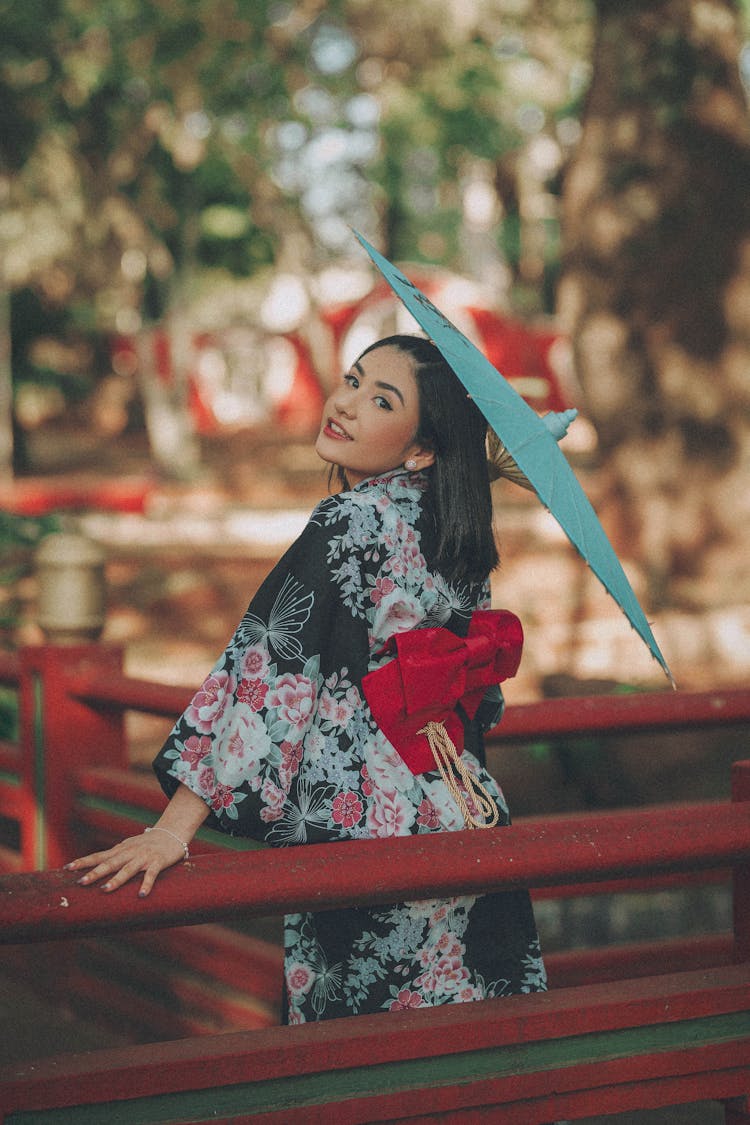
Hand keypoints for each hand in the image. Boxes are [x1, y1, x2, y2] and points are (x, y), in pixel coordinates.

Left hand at [65, 829, 186, 897]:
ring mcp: (144, 857)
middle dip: (95, 873)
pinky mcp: (158, 862)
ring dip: (116, 879)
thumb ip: (115, 855)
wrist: (172, 833)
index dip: (83, 862)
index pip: (99, 856)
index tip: (68, 868)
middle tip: (80, 882)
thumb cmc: (148, 843)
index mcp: (121, 849)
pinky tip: (141, 895)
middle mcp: (130, 852)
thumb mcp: (129, 846)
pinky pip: (151, 874)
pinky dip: (146, 884)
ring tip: (105, 890)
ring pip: (128, 869)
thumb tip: (96, 864)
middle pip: (110, 863)